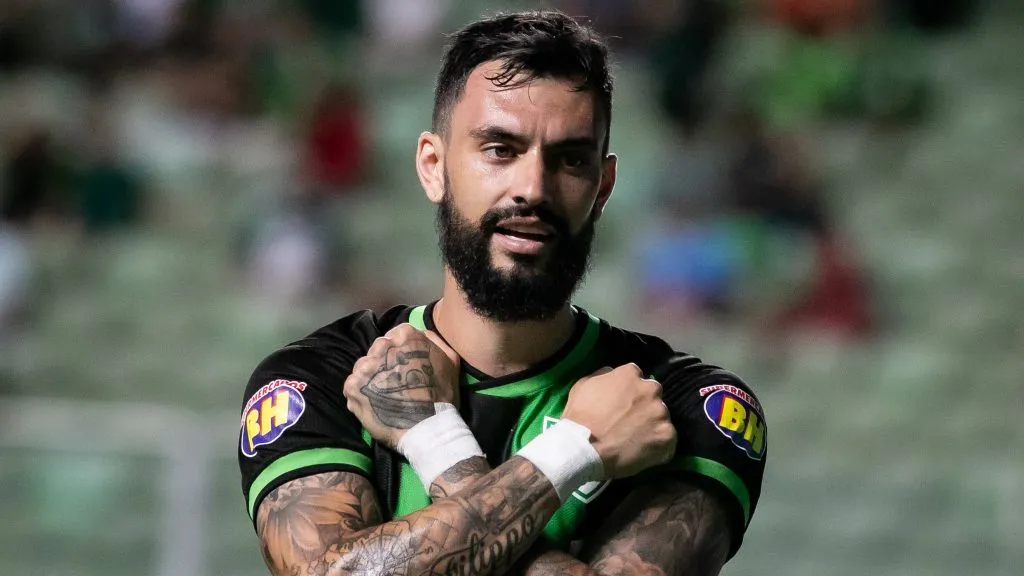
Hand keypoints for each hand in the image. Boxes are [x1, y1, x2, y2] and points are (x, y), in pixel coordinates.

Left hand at [343, 324, 459, 449]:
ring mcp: (365, 366)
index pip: (395, 336)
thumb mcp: (450, 359)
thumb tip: (420, 334)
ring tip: (384, 395)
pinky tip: (374, 404)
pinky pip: (352, 385)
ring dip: (371, 378)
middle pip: (377, 350)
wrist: (428, 428)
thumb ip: (433, 340)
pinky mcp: (353, 386)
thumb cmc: (443, 394)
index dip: (400, 352)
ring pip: (363, 367)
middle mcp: (382, 346)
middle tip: (395, 383)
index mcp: (405, 335)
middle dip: (384, 363)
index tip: (405, 367)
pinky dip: (361, 394)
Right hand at [562, 364, 676, 478]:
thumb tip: (613, 374)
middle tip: (630, 420)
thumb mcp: (583, 385)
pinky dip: (658, 445)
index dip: (628, 390)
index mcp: (630, 374)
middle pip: (652, 394)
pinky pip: (667, 440)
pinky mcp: (668, 436)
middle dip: (644, 404)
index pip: (635, 376)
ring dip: (651, 424)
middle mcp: (650, 389)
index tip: (622, 401)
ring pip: (660, 417)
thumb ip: (603, 376)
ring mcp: (661, 413)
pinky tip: (643, 451)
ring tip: (635, 439)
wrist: (584, 449)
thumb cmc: (579, 417)